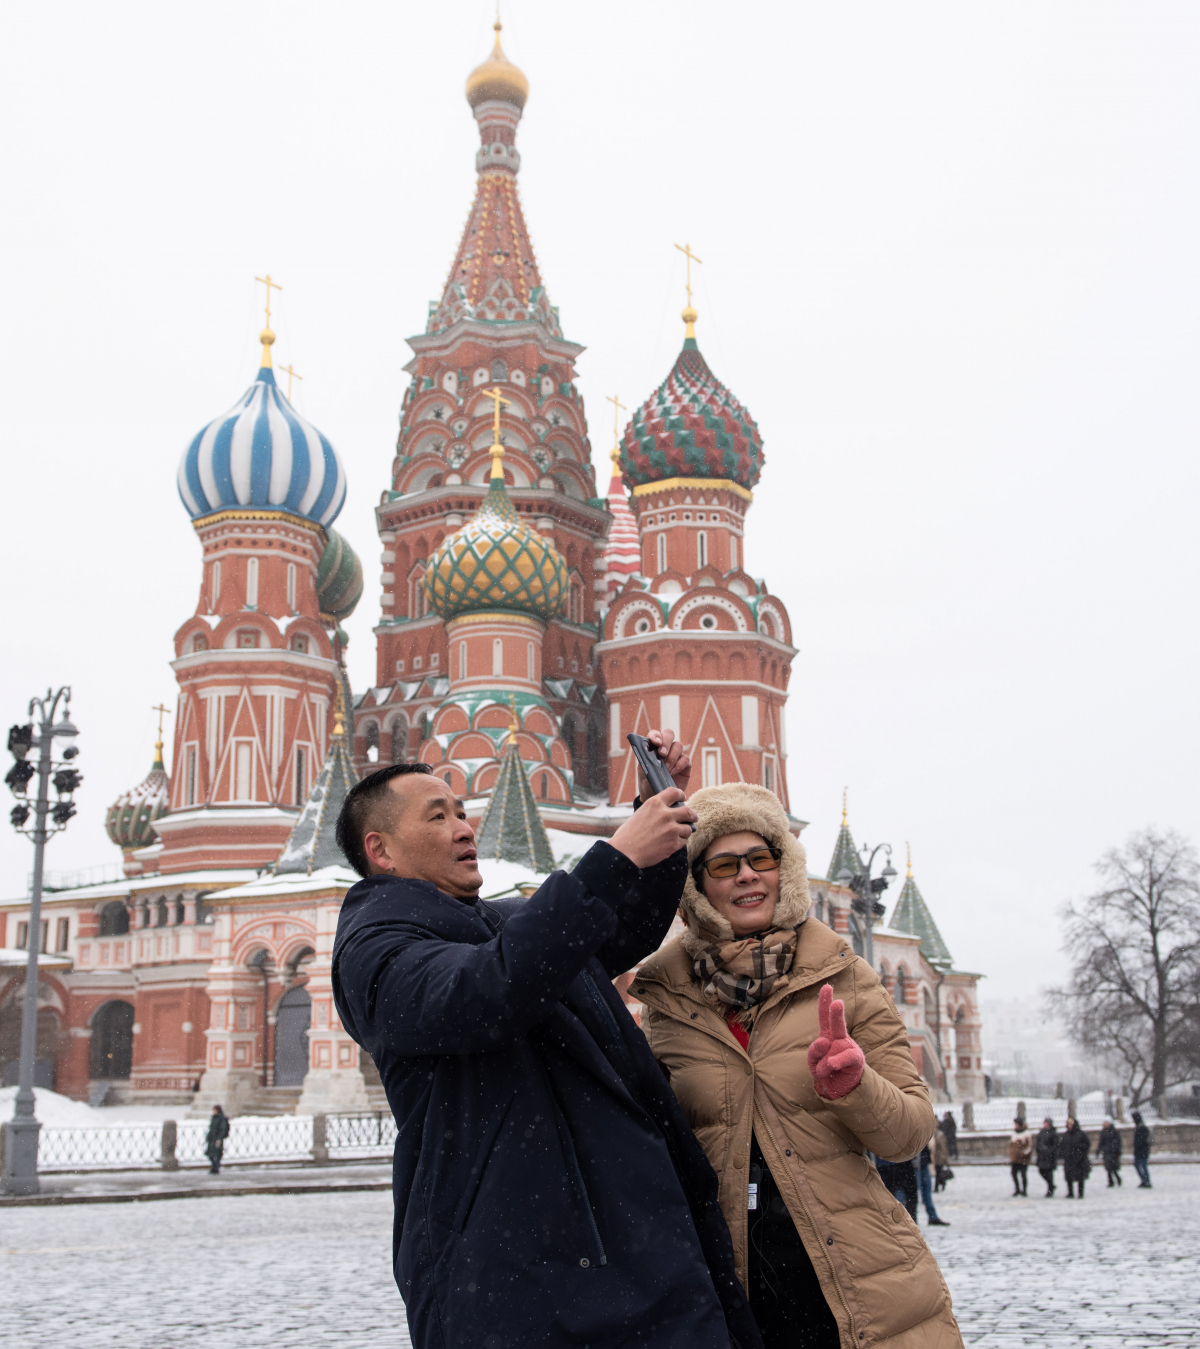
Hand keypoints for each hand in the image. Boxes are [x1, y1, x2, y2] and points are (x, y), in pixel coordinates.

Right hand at [610, 787, 697, 868]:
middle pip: (688, 811)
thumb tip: (667, 812)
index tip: (683, 798)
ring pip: (688, 828)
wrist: (625, 852)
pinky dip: (679, 842)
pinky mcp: (674, 843)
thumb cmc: (628, 834)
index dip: (681, 795)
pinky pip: (683, 841)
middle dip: (692, 815)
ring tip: (679, 834)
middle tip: (693, 817)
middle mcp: (665, 814)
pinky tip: (671, 844)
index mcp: (655, 803)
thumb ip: (655, 810)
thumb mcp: (640, 813)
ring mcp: (672, 829)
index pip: (675, 792)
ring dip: (685, 831)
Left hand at [637, 728, 690, 799]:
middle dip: (666, 742)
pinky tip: (673, 773)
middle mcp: (665, 748)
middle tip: (662, 754)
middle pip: (669, 734)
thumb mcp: (643, 773)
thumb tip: (646, 755)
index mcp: (653, 746)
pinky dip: (679, 765)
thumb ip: (645, 763)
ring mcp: (676, 755)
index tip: (656, 742)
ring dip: (672, 756)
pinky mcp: (685, 764)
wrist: (657, 796)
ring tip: (666, 769)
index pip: (655, 734)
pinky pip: (686, 759)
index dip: (656, 735)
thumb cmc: (648, 782)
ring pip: (678, 745)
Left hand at [807, 983, 864, 1100]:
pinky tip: (832, 1064)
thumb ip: (814, 1052)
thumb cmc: (826, 1071)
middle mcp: (839, 1038)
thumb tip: (823, 1042)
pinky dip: (836, 1061)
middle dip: (836, 1013)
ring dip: (823, 1064)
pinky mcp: (856, 1059)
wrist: (842, 1090)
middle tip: (838, 1003)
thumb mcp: (814, 1062)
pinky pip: (845, 1057)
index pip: (824, 1016)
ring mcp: (849, 1047)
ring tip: (825, 1071)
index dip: (824, 1001)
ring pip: (832, 1050)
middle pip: (837, 1024)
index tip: (827, 986)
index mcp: (828, 1035)